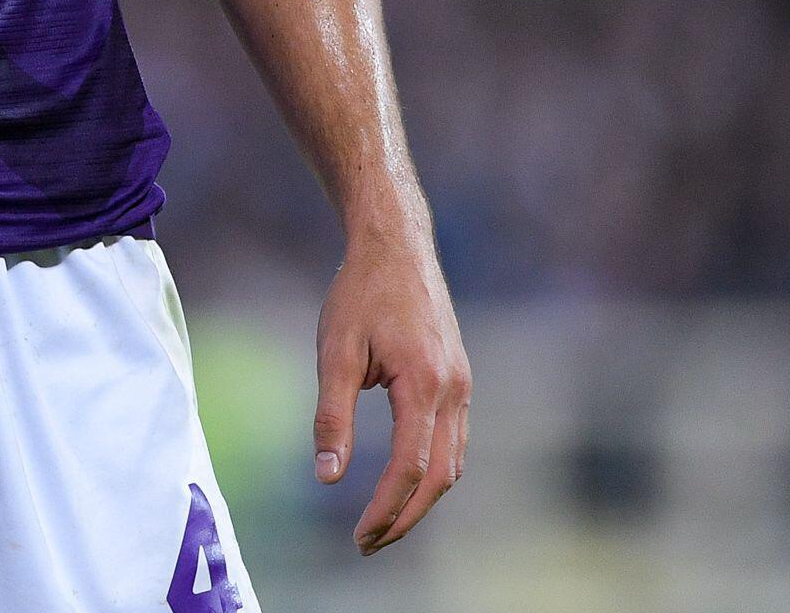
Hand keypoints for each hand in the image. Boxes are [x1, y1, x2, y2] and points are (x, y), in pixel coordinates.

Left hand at [313, 216, 469, 554]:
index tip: (358, 537)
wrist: (397, 245)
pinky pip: (452, 439)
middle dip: (405, 516)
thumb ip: (332, 417)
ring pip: (452, 462)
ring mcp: (462, 384)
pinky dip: (431, 470)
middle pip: (439, 477)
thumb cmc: (360, 292)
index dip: (385, 509)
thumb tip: (327, 477)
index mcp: (424, 384)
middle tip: (368, 543)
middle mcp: (454, 389)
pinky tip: (403, 481)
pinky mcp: (458, 378)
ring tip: (382, 523)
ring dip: (420, 499)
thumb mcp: (335, 352)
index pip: (410, 468)